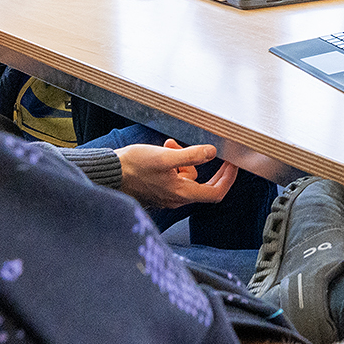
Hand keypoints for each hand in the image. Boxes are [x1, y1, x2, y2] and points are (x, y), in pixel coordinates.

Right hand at [115, 142, 238, 208]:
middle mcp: (176, 198)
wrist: (110, 174)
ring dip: (185, 159)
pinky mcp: (158, 190)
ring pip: (187, 177)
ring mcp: (167, 195)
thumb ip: (190, 156)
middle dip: (208, 166)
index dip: (228, 179)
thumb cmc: (133, 167)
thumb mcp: (165, 157)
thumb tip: (211, 153)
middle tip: (211, 151)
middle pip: (204, 186)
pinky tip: (164, 150)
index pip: (216, 193)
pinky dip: (174, 163)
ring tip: (171, 144)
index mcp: (182, 193)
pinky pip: (174, 177)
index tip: (233, 165)